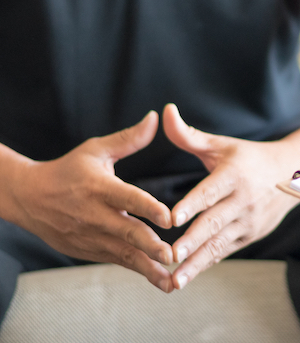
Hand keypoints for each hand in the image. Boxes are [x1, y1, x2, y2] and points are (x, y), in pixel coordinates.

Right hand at [8, 112, 173, 291]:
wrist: (28, 198)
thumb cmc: (68, 170)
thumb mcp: (95, 151)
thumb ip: (128, 139)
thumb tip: (155, 117)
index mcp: (99, 187)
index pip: (127, 198)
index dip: (148, 207)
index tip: (169, 218)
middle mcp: (96, 215)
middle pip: (127, 231)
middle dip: (150, 245)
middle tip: (173, 254)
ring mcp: (92, 236)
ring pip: (124, 254)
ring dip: (149, 267)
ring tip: (172, 279)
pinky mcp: (90, 251)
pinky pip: (118, 262)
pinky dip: (139, 271)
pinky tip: (161, 280)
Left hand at [162, 104, 299, 288]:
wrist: (291, 174)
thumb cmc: (247, 157)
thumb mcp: (221, 145)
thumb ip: (189, 135)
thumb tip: (165, 112)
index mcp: (234, 175)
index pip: (210, 191)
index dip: (192, 204)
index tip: (172, 218)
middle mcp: (244, 200)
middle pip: (214, 223)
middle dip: (191, 242)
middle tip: (169, 256)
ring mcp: (249, 220)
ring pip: (218, 244)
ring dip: (196, 263)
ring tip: (174, 279)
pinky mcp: (250, 235)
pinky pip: (224, 251)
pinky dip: (206, 264)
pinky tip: (186, 276)